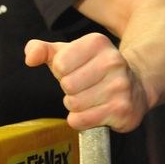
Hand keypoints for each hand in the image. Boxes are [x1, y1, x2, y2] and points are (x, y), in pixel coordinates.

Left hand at [24, 32, 148, 132]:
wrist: (135, 86)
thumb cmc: (90, 68)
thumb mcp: (65, 53)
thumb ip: (40, 50)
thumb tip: (30, 59)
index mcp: (97, 42)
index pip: (60, 64)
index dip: (61, 72)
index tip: (75, 70)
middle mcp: (113, 61)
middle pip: (67, 85)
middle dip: (69, 90)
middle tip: (83, 87)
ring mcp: (121, 87)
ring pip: (74, 104)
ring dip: (75, 105)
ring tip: (90, 97)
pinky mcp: (123, 110)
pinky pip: (83, 120)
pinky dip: (80, 120)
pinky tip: (94, 111)